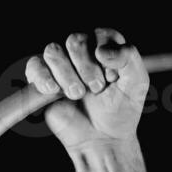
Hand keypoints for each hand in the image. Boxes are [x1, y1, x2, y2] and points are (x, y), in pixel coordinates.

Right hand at [24, 29, 147, 150]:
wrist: (102, 137)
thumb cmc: (121, 110)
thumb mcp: (137, 84)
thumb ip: (129, 58)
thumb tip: (101, 50)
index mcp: (106, 48)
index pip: (102, 34)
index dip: (108, 55)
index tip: (113, 77)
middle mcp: (82, 51)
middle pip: (75, 40)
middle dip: (87, 68)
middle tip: (97, 88)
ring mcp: (61, 64)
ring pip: (53, 51)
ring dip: (68, 76)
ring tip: (79, 94)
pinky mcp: (42, 78)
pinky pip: (34, 66)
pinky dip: (44, 78)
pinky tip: (55, 91)